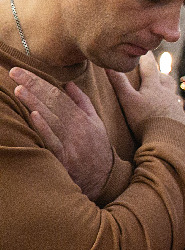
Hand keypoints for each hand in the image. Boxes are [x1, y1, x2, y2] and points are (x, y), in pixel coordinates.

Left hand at [9, 68, 112, 200]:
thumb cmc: (97, 148)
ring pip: (51, 118)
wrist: (105, 178)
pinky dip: (44, 128)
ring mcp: (70, 142)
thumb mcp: (95, 122)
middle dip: (33, 86)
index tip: (21, 71)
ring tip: (19, 89)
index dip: (39, 81)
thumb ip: (82, 102)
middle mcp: (75, 127)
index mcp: (81, 117)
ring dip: (35, 103)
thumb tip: (68, 84)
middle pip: (53, 102)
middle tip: (15, 72)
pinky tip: (34, 116)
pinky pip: (53, 141)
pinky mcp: (64, 158)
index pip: (58, 94)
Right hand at [106, 53, 184, 151]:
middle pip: (166, 80)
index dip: (147, 60)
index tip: (146, 52)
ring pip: (173, 95)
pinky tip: (169, 117)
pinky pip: (177, 111)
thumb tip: (108, 66)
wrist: (169, 139)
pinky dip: (172, 110)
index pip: (150, 68)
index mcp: (154, 87)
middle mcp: (168, 94)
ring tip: (161, 96)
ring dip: (167, 93)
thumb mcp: (128, 101)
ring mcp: (176, 107)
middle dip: (160, 75)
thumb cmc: (145, 120)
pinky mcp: (181, 120)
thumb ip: (119, 84)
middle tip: (156, 74)